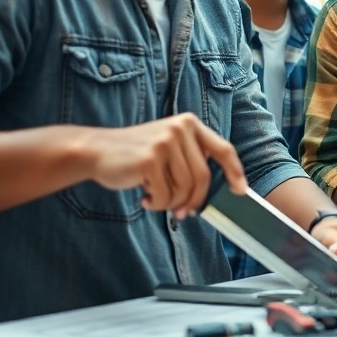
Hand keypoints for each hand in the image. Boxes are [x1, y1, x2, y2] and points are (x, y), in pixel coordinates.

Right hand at [85, 112, 245, 218]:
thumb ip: (189, 160)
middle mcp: (180, 129)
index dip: (235, 171)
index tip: (240, 190)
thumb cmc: (134, 155)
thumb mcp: (167, 146)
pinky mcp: (150, 159)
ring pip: (185, 189)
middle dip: (194, 201)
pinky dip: (158, 204)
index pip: (222, 148)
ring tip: (156, 199)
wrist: (96, 151)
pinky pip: (166, 195)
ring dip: (172, 203)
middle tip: (182, 213)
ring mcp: (165, 142)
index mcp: (189, 123)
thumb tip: (211, 192)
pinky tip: (145, 198)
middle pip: (203, 177)